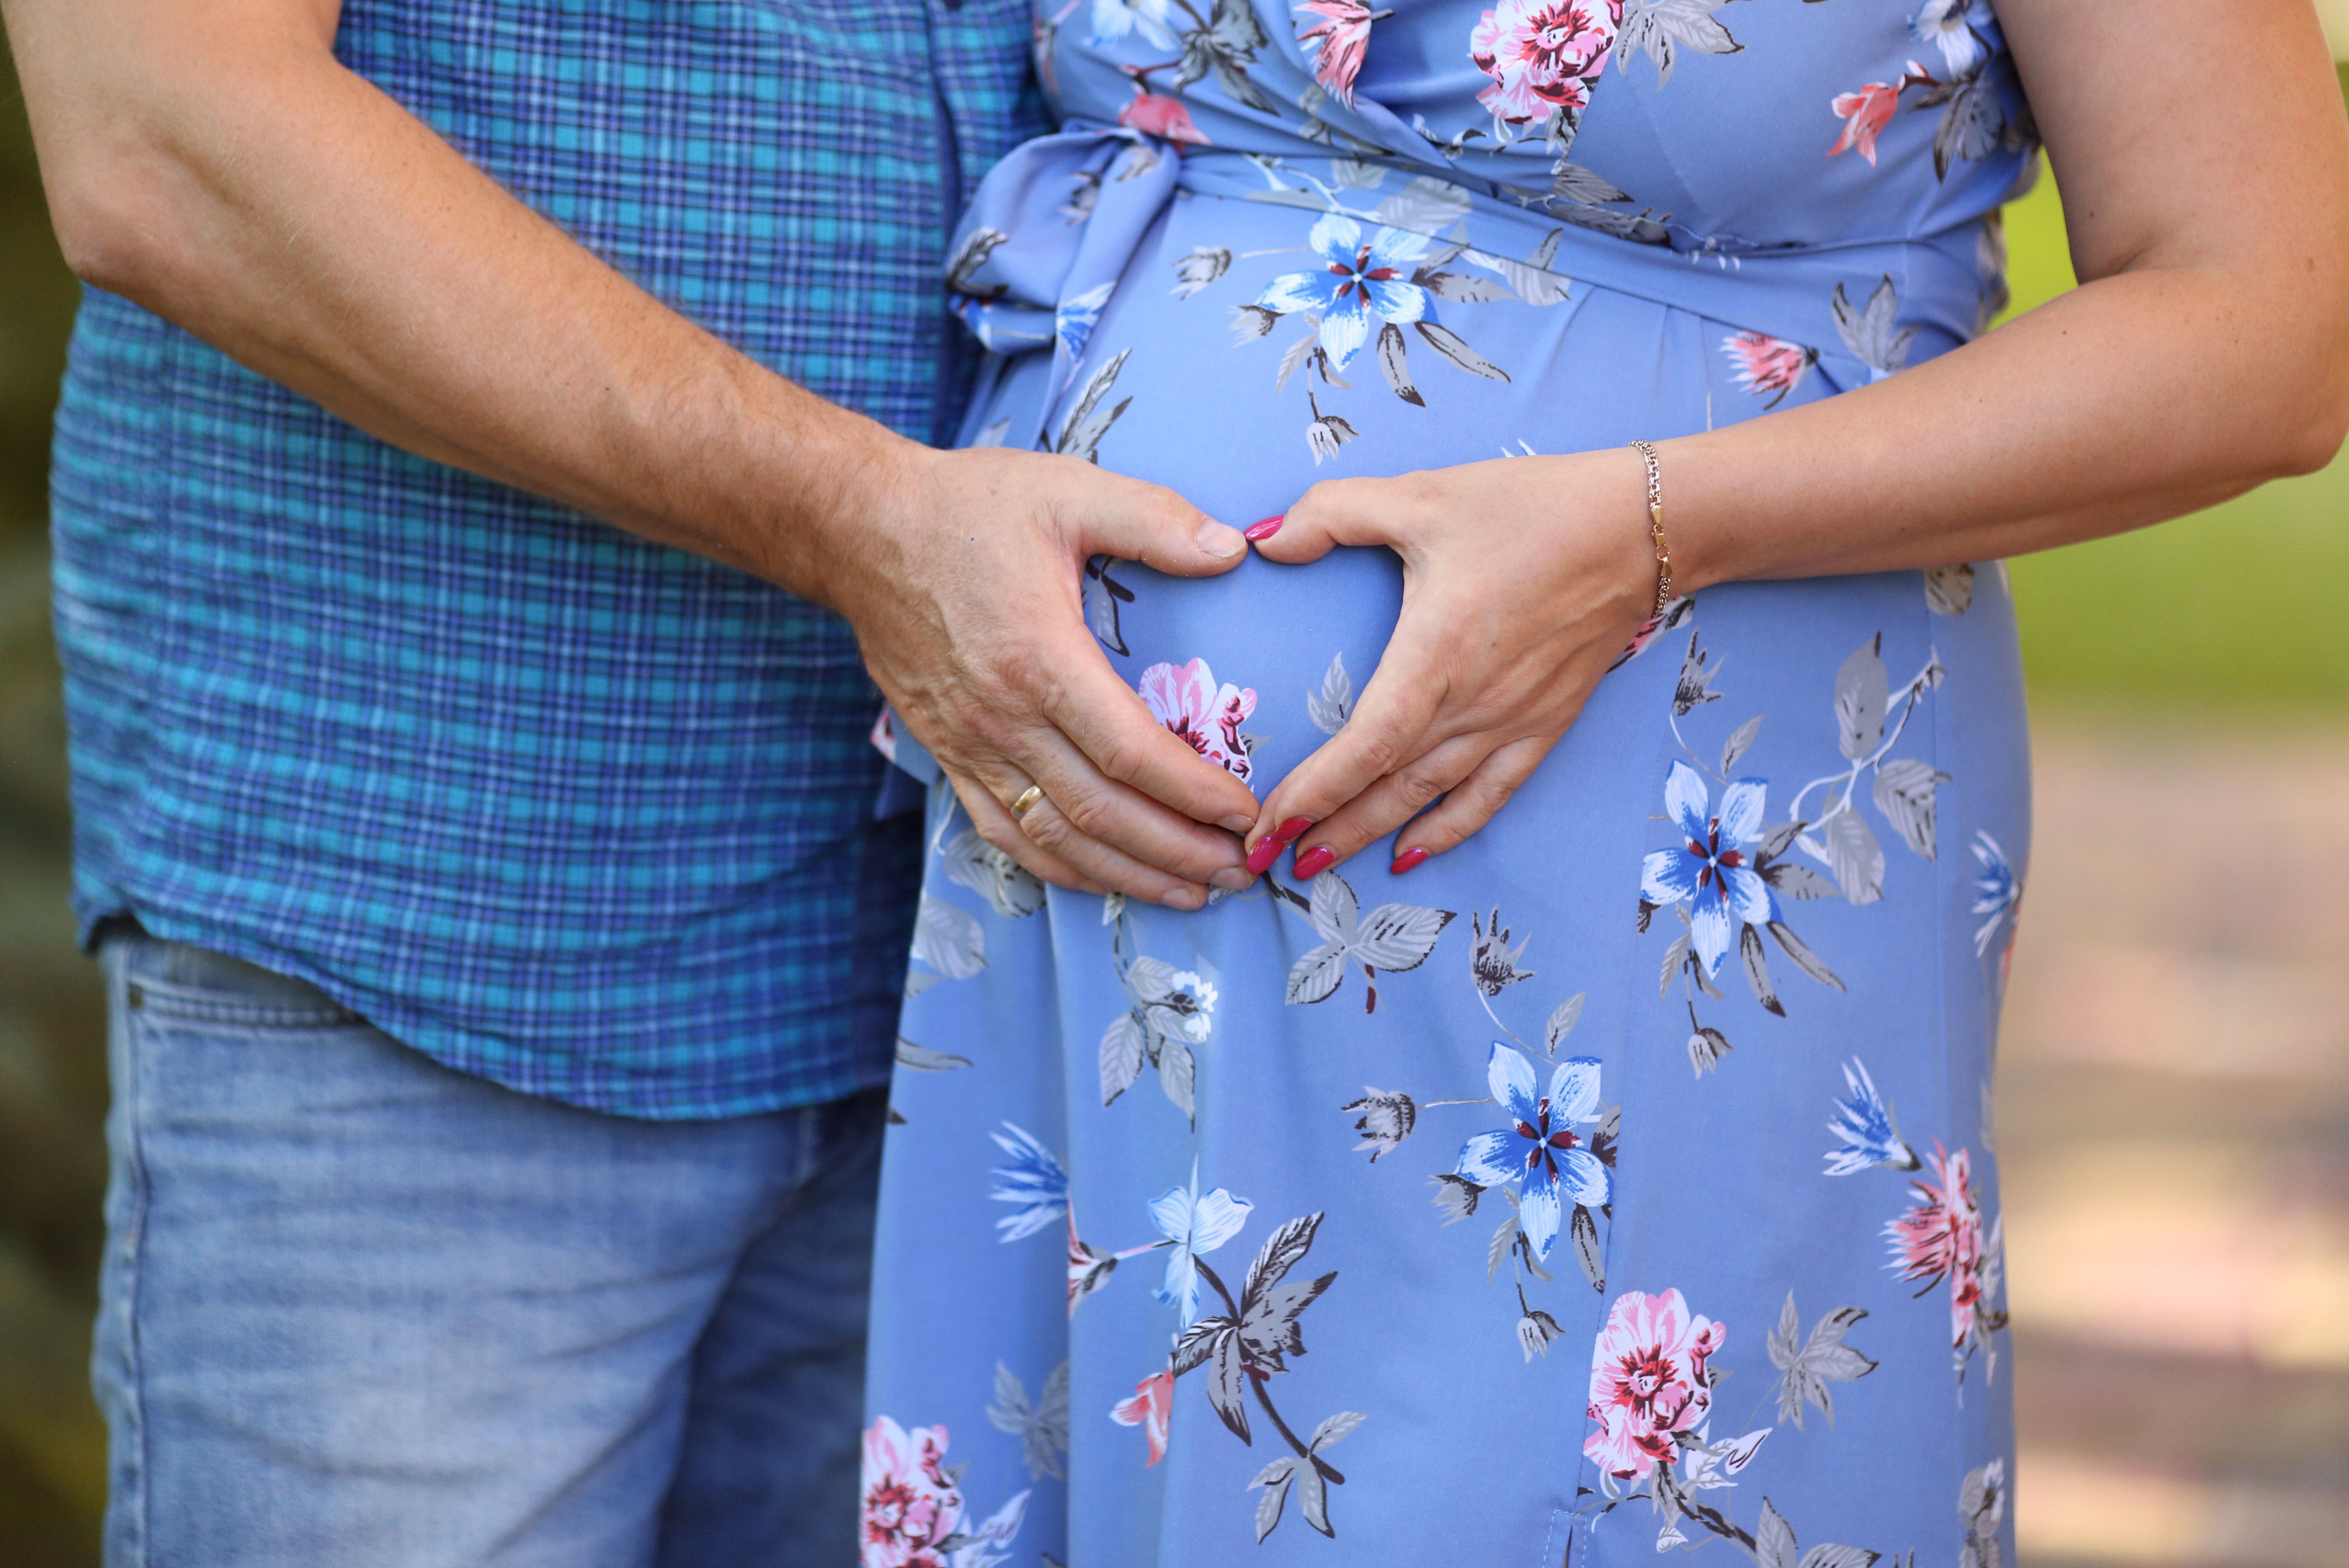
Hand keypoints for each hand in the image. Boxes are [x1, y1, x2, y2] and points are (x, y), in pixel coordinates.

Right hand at [812, 441, 1260, 908]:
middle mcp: (1002, 717)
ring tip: (1193, 892)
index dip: (1193, 792)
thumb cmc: (968, 506)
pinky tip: (1106, 880)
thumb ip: (1155, 519)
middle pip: (1101, 812)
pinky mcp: (948, 754)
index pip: (1131, 752)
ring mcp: (969, 744)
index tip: (1244, 813)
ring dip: (1128, 874)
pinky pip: (1005, 832)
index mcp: (1040, 657)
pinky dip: (1060, 867)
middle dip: (1178, 851)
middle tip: (1239, 870)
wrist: (861, 529)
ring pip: (1056, 836)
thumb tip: (1233, 551)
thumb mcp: (1069, 491)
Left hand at [1243, 448, 1658, 878]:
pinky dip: (1449, 830)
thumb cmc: (1530, 509)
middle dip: (1324, 828)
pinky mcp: (1544, 726)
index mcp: (1437, 654)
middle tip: (1266, 862)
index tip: (1267, 824)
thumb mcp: (1420, 495)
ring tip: (1317, 865)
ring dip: (1371, 836)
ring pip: (1430, 799)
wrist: (1640, 529)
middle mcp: (1473, 704)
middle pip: (1387, 787)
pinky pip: (1490, 795)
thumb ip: (1333, 514)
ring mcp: (1512, 723)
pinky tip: (1411, 855)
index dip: (1314, 792)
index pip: (1365, 746)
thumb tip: (1262, 540)